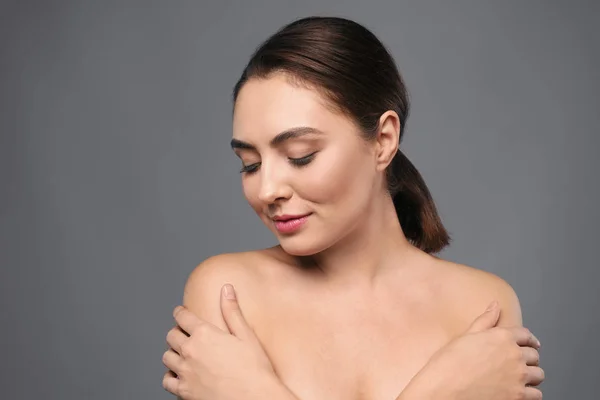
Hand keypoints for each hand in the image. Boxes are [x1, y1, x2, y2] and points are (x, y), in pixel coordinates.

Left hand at [162, 284, 276, 399]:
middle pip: (172, 336)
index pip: (182, 317)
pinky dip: (171, 376)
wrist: (255, 399)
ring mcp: (185, 372)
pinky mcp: (184, 391)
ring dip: (173, 353)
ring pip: (167, 357)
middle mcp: (190, 351)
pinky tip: (180, 375)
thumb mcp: (246, 335)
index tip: (180, 312)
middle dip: (177, 332)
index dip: (180, 312)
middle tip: (184, 333)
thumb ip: (232, 311)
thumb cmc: (254, 369)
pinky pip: (167, 381)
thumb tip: (226, 289)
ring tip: (182, 353)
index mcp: (205, 334)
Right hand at [399, 301, 544, 399]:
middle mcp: (514, 355)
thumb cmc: (449, 365)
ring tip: (520, 379)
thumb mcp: (465, 336)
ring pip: (538, 375)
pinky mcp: (519, 396)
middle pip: (534, 355)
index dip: (529, 339)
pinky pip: (536, 395)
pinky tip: (520, 392)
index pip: (525, 335)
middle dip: (528, 359)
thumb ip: (485, 320)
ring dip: (531, 376)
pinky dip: (530, 394)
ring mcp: (518, 377)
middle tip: (519, 364)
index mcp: (501, 337)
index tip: (531, 344)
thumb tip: (495, 305)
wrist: (444, 390)